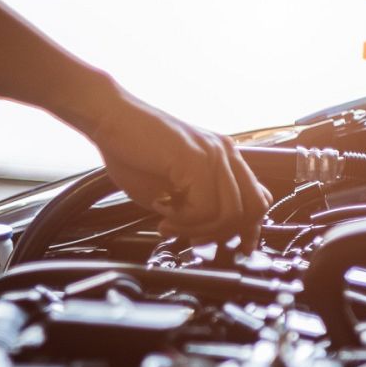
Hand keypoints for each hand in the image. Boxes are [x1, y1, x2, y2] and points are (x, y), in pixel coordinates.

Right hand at [85, 91, 270, 241]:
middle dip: (222, 234)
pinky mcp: (196, 159)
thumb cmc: (131, 151)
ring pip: (230, 214)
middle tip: (192, 240)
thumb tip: (207, 233)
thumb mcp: (169, 187)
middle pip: (253, 210)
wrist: (108, 118)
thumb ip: (193, 205)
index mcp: (223, 157)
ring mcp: (214, 154)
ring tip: (170, 225)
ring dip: (198, 229)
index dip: (249, 230)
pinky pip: (205, 207)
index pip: (257, 199)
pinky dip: (184, 220)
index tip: (233, 247)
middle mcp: (225, 153)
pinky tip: (162, 212)